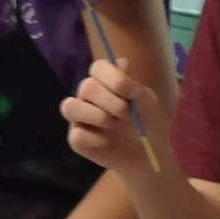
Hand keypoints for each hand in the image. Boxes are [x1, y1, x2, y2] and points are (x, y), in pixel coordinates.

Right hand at [60, 57, 165, 173]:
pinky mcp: (76, 139)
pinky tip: (108, 142)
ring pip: (70, 107)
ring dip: (97, 116)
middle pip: (86, 86)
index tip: (132, 92)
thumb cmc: (149, 125)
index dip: (113, 77)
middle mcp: (88, 96)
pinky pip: (77, 134)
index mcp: (105, 82)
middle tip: (126, 114)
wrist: (149, 155)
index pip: (98, 67)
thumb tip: (123, 62)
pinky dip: (96, 139)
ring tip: (114, 126)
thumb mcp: (149, 104)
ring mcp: (80, 118)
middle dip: (110, 101)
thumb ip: (135, 85)